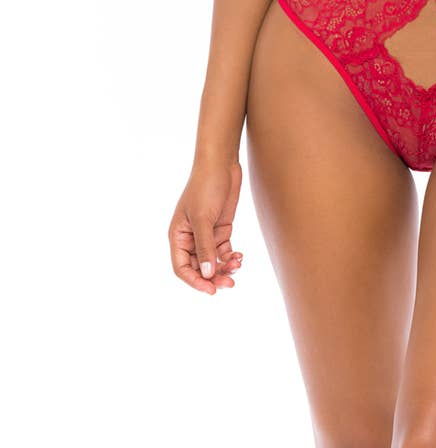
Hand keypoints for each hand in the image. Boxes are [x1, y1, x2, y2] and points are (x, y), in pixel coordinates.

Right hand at [168, 158, 243, 293]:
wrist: (221, 163)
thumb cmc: (205, 186)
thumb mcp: (203, 218)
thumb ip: (205, 247)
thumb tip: (206, 274)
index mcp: (178, 236)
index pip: (181, 268)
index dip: (194, 281)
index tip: (211, 290)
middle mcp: (190, 238)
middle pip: (199, 268)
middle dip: (213, 276)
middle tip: (230, 283)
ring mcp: (206, 234)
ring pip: (213, 261)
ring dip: (224, 267)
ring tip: (238, 266)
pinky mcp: (221, 228)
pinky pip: (224, 251)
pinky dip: (231, 257)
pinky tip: (240, 257)